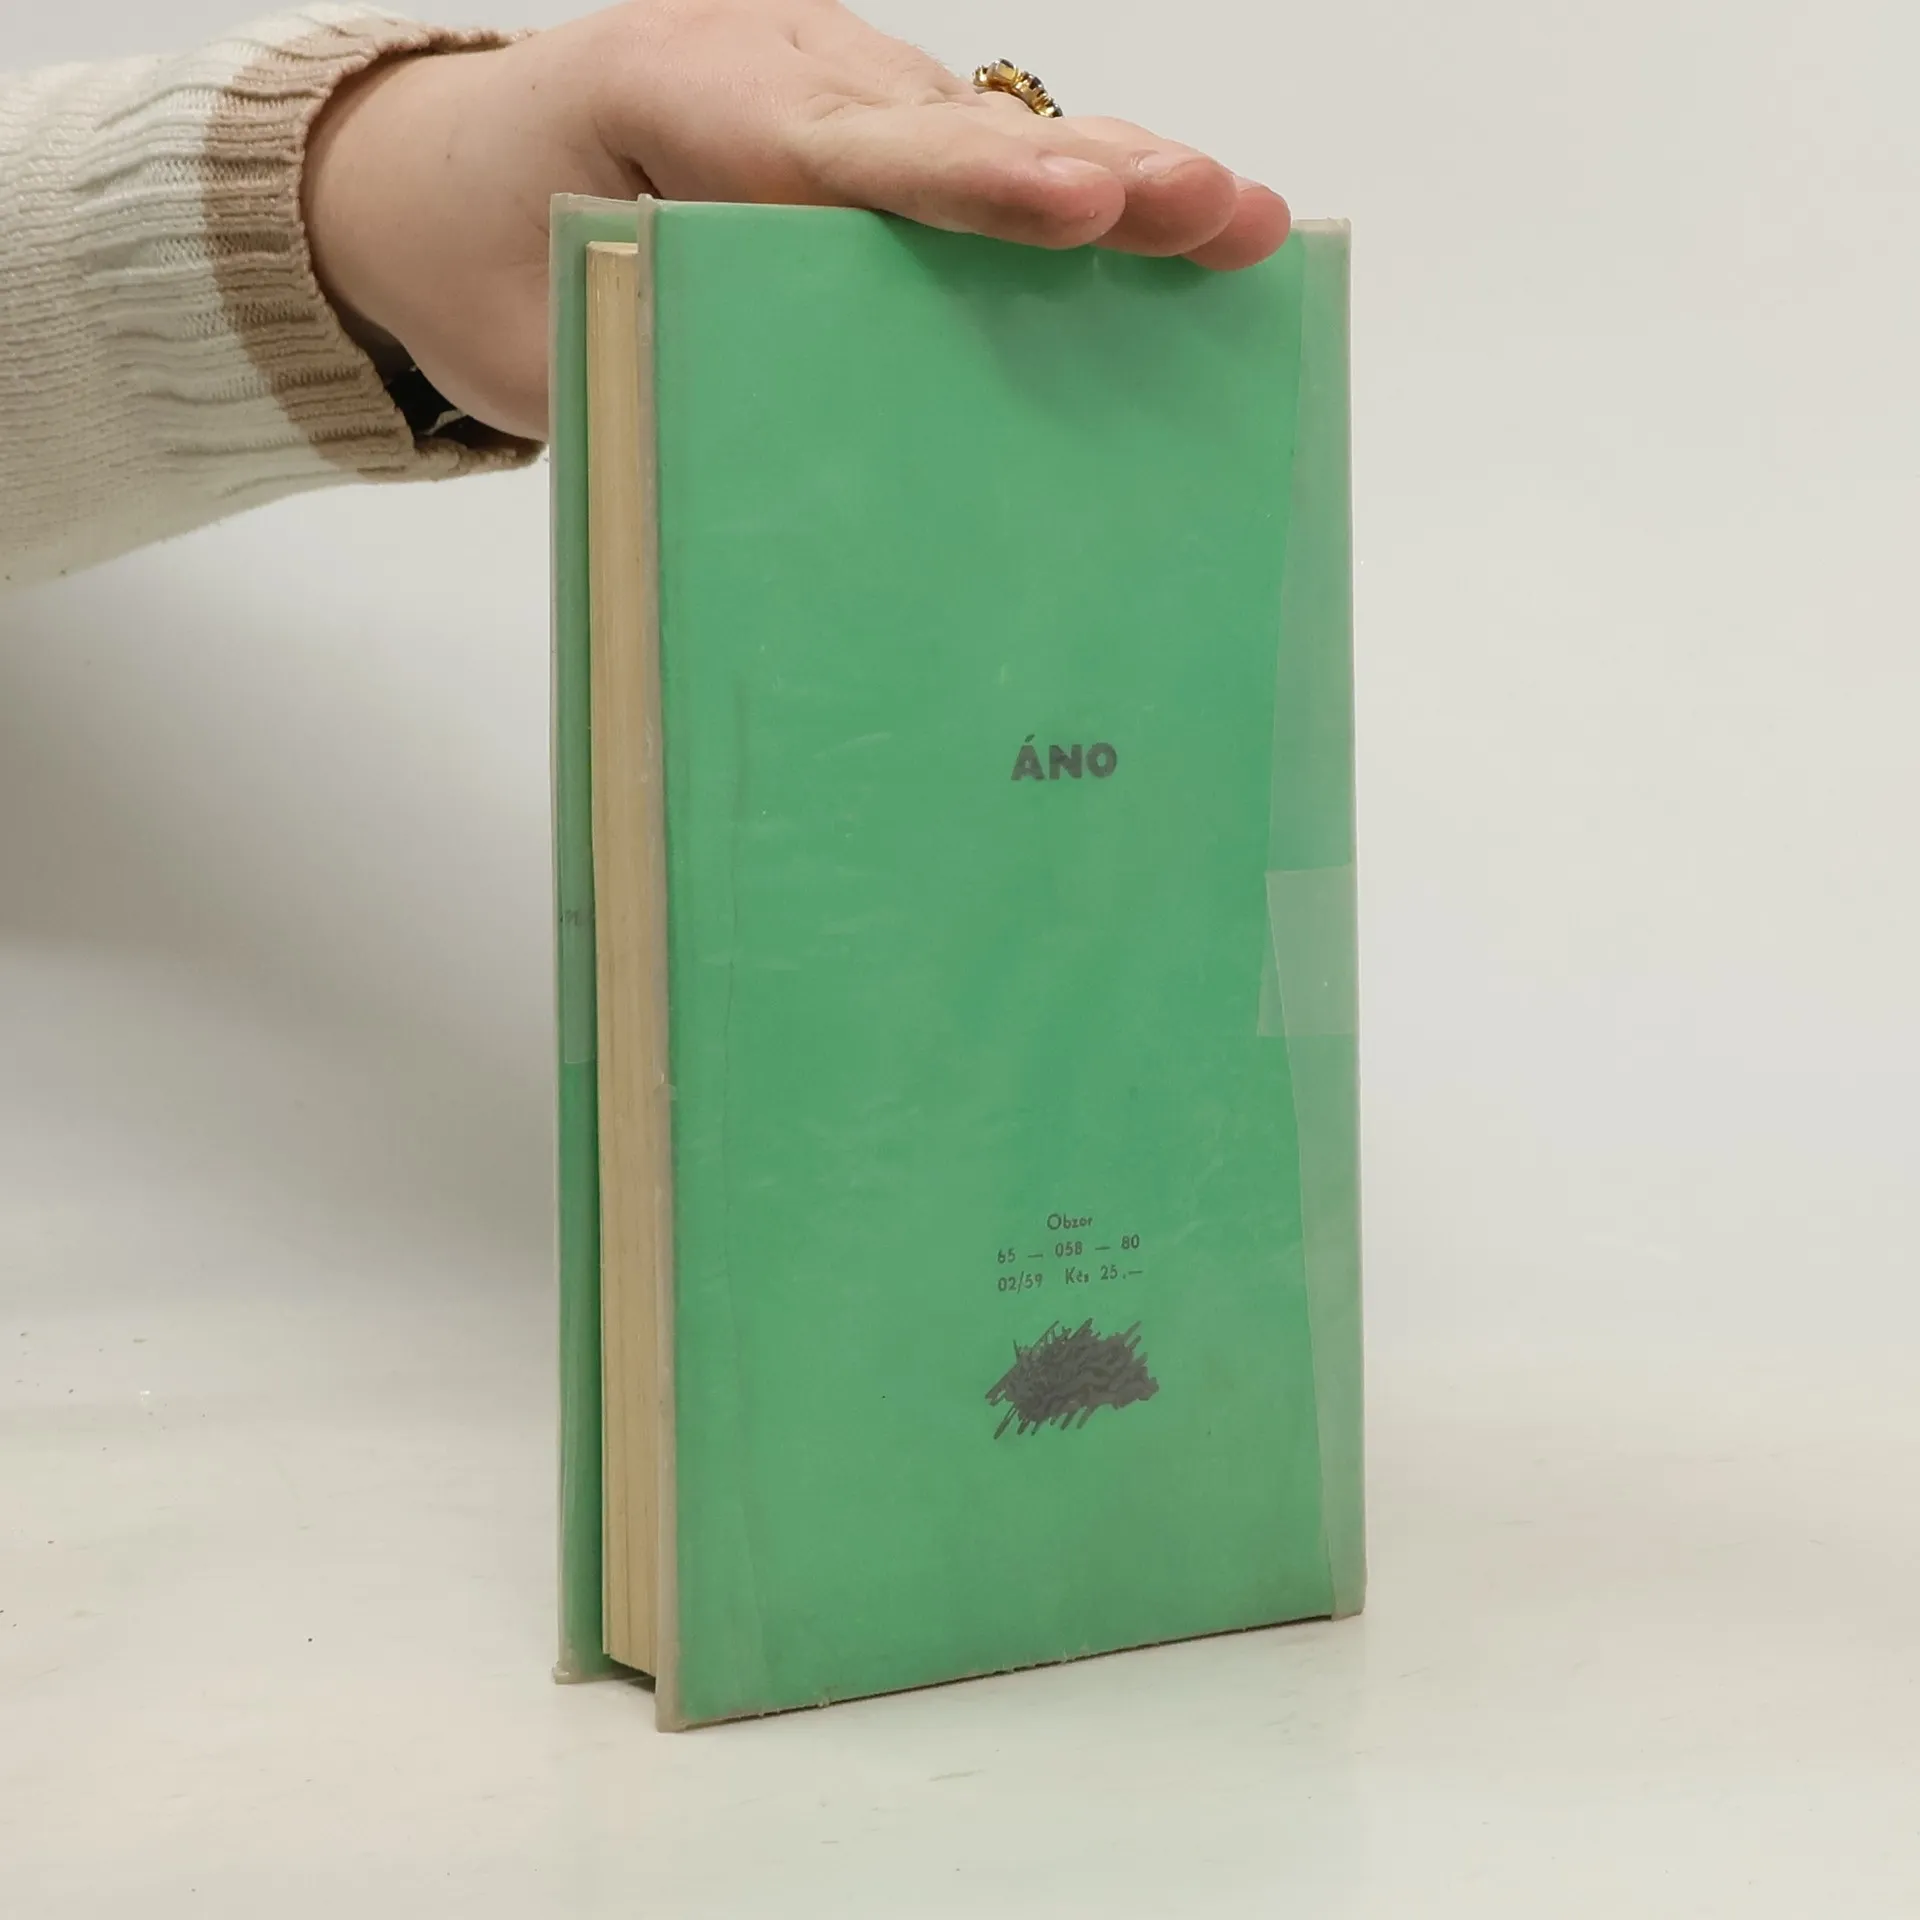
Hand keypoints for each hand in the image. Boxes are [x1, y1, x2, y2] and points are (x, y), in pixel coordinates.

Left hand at [303, 0, 1291, 440]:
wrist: (435, 177)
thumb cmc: (479, 253)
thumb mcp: (544, 335)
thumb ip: (664, 373)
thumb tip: (805, 476)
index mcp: (676, 95)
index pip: (847, 149)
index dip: (972, 184)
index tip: (1078, 206)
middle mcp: (773, 73)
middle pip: (949, 126)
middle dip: (1088, 170)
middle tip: (1210, 208)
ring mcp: (823, 90)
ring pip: (981, 132)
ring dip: (1110, 177)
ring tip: (1234, 220)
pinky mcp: (853, 131)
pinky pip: (967, 157)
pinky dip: (1064, 192)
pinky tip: (1169, 224)